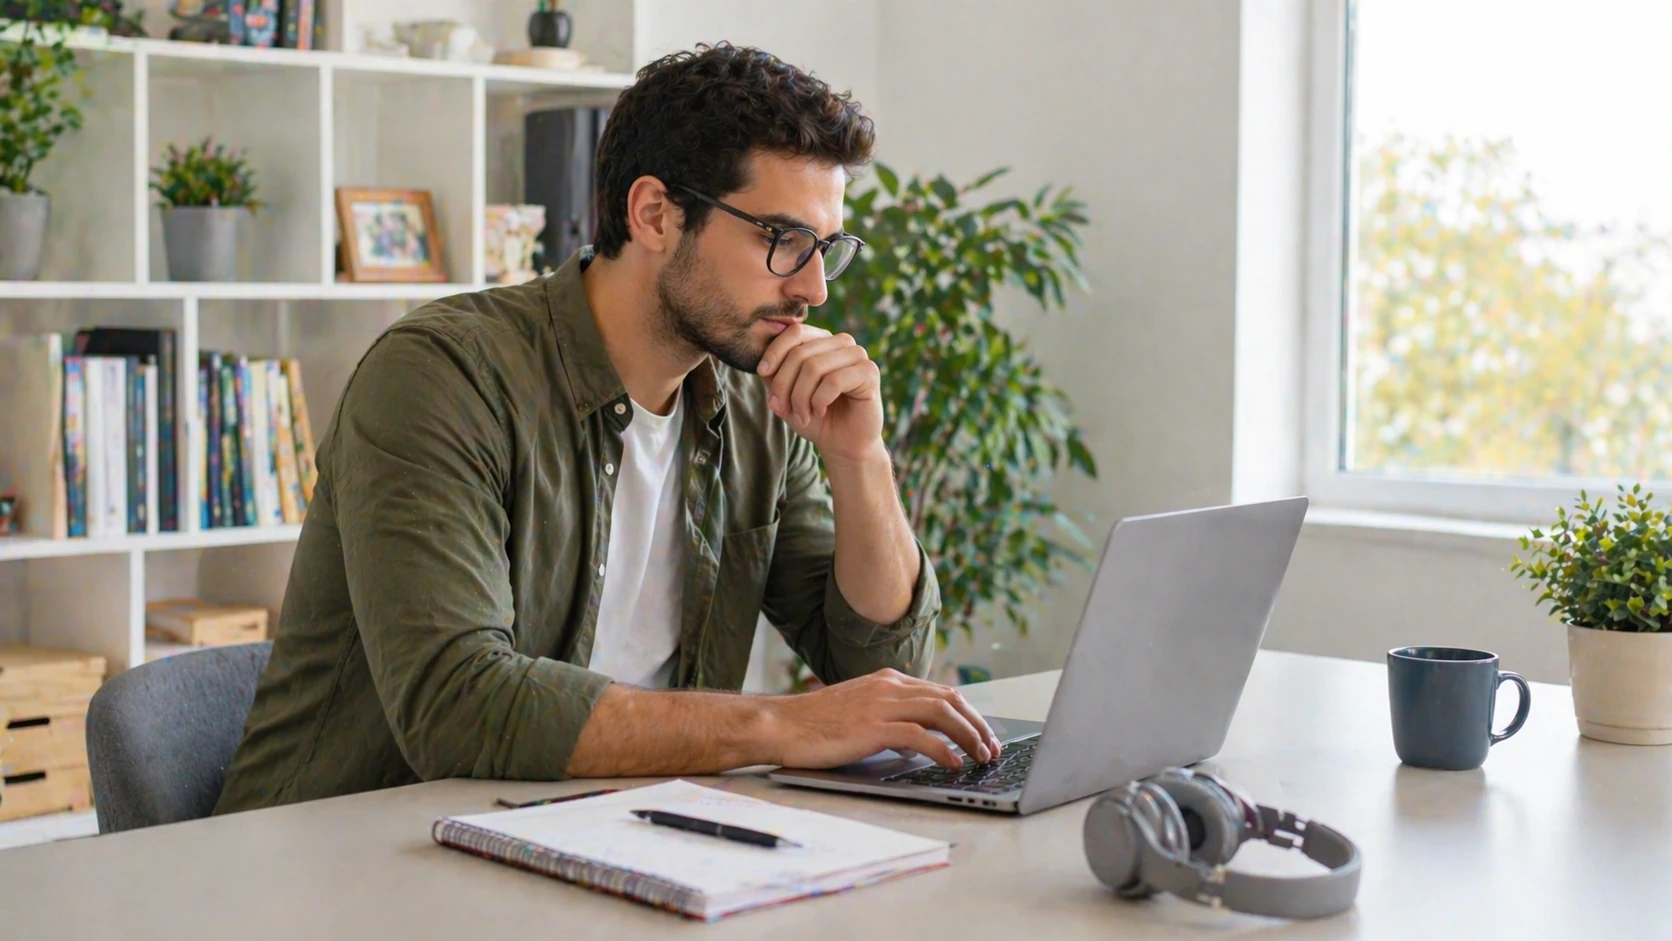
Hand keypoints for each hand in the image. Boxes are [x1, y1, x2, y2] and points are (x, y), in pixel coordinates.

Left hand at [757, 323, 883, 463]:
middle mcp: (841, 342)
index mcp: (822, 340)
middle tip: (781, 409)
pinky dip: (819, 400)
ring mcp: (858, 355)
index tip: (763, 374)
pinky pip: (834, 381)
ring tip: (801, 416)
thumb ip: (774, 370)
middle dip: (784, 385)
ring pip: (814, 367)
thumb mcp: (785, 392)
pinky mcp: (870, 372)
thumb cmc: (814, 416)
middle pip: (800, 353)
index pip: (795, 332)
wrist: (841, 444)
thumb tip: (764, 345)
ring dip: (800, 397)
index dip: (774, 352)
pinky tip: (820, 411)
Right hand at [761, 668, 1003, 769]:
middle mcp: (889, 687)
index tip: (983, 734)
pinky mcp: (872, 727)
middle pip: (950, 699)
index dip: (968, 714)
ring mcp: (881, 705)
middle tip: (992, 748)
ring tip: (980, 756)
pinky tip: (952, 763)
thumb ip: (889, 718)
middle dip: (977, 724)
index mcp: (888, 681)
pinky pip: (919, 736)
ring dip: (968, 735)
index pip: (941, 693)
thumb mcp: (859, 711)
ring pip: (941, 713)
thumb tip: (917, 741)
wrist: (780, 724)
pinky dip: (942, 749)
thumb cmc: (814, 724)